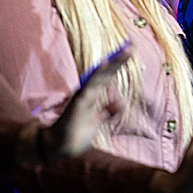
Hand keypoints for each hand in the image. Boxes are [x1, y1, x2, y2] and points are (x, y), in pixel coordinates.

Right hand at [36, 40, 132, 160]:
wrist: (59, 148)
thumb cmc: (76, 133)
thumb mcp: (98, 121)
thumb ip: (108, 111)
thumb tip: (120, 102)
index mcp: (94, 94)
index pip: (109, 75)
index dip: (119, 62)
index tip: (131, 49)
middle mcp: (89, 91)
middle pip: (107, 71)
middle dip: (120, 58)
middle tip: (132, 44)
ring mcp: (83, 95)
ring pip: (101, 75)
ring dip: (113, 62)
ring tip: (126, 50)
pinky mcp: (78, 102)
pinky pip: (89, 85)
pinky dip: (97, 74)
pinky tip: (105, 62)